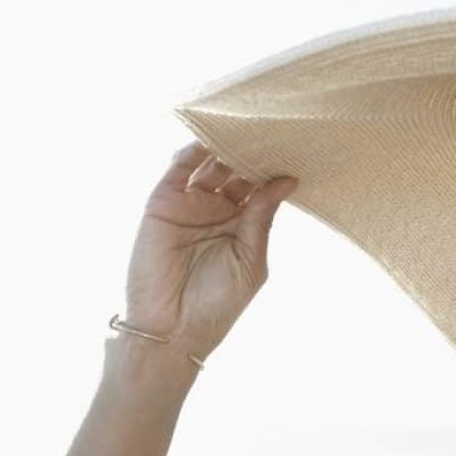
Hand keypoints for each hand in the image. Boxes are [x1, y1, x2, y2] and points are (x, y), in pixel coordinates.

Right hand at [123, 141, 296, 360]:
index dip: (273, 168)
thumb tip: (286, 179)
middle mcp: (215, 211)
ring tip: (246, 126)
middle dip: (251, 150)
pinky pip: (178, 168)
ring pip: (208, 163)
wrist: (173, 329)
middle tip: (272, 127)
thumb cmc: (217, 304)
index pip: (258, 186)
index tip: (293, 146)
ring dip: (225, 144)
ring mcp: (189, 205)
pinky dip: (193, 149)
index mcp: (241, 226)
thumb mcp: (251, 260)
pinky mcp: (162, 202)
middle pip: (235, 169)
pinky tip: (212, 135)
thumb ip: (262, 218)